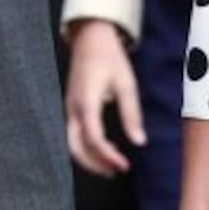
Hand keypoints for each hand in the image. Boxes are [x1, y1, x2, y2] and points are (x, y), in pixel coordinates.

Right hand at [65, 21, 144, 175]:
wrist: (90, 38)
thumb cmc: (109, 58)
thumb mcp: (126, 84)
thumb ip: (131, 114)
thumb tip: (139, 142)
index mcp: (86, 101)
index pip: (93, 137)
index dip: (108, 156)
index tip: (125, 166)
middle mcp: (73, 108)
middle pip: (75, 147)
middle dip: (94, 164)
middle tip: (116, 171)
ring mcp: (69, 108)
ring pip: (71, 143)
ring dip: (89, 158)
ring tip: (111, 166)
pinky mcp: (71, 107)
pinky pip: (73, 134)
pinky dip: (86, 147)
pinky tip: (103, 150)